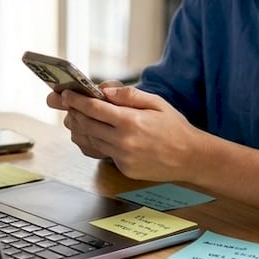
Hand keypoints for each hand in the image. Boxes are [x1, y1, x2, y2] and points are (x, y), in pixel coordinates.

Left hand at [57, 84, 207, 181]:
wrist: (190, 158)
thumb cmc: (174, 128)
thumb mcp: (156, 102)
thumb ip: (129, 96)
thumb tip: (105, 91)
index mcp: (131, 121)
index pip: (94, 109)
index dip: (77, 101)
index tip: (67, 94)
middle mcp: (124, 141)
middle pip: (87, 125)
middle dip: (74, 113)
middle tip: (68, 105)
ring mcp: (123, 157)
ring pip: (91, 140)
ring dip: (80, 128)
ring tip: (78, 118)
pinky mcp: (124, 168)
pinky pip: (102, 153)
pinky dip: (94, 142)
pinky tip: (95, 134)